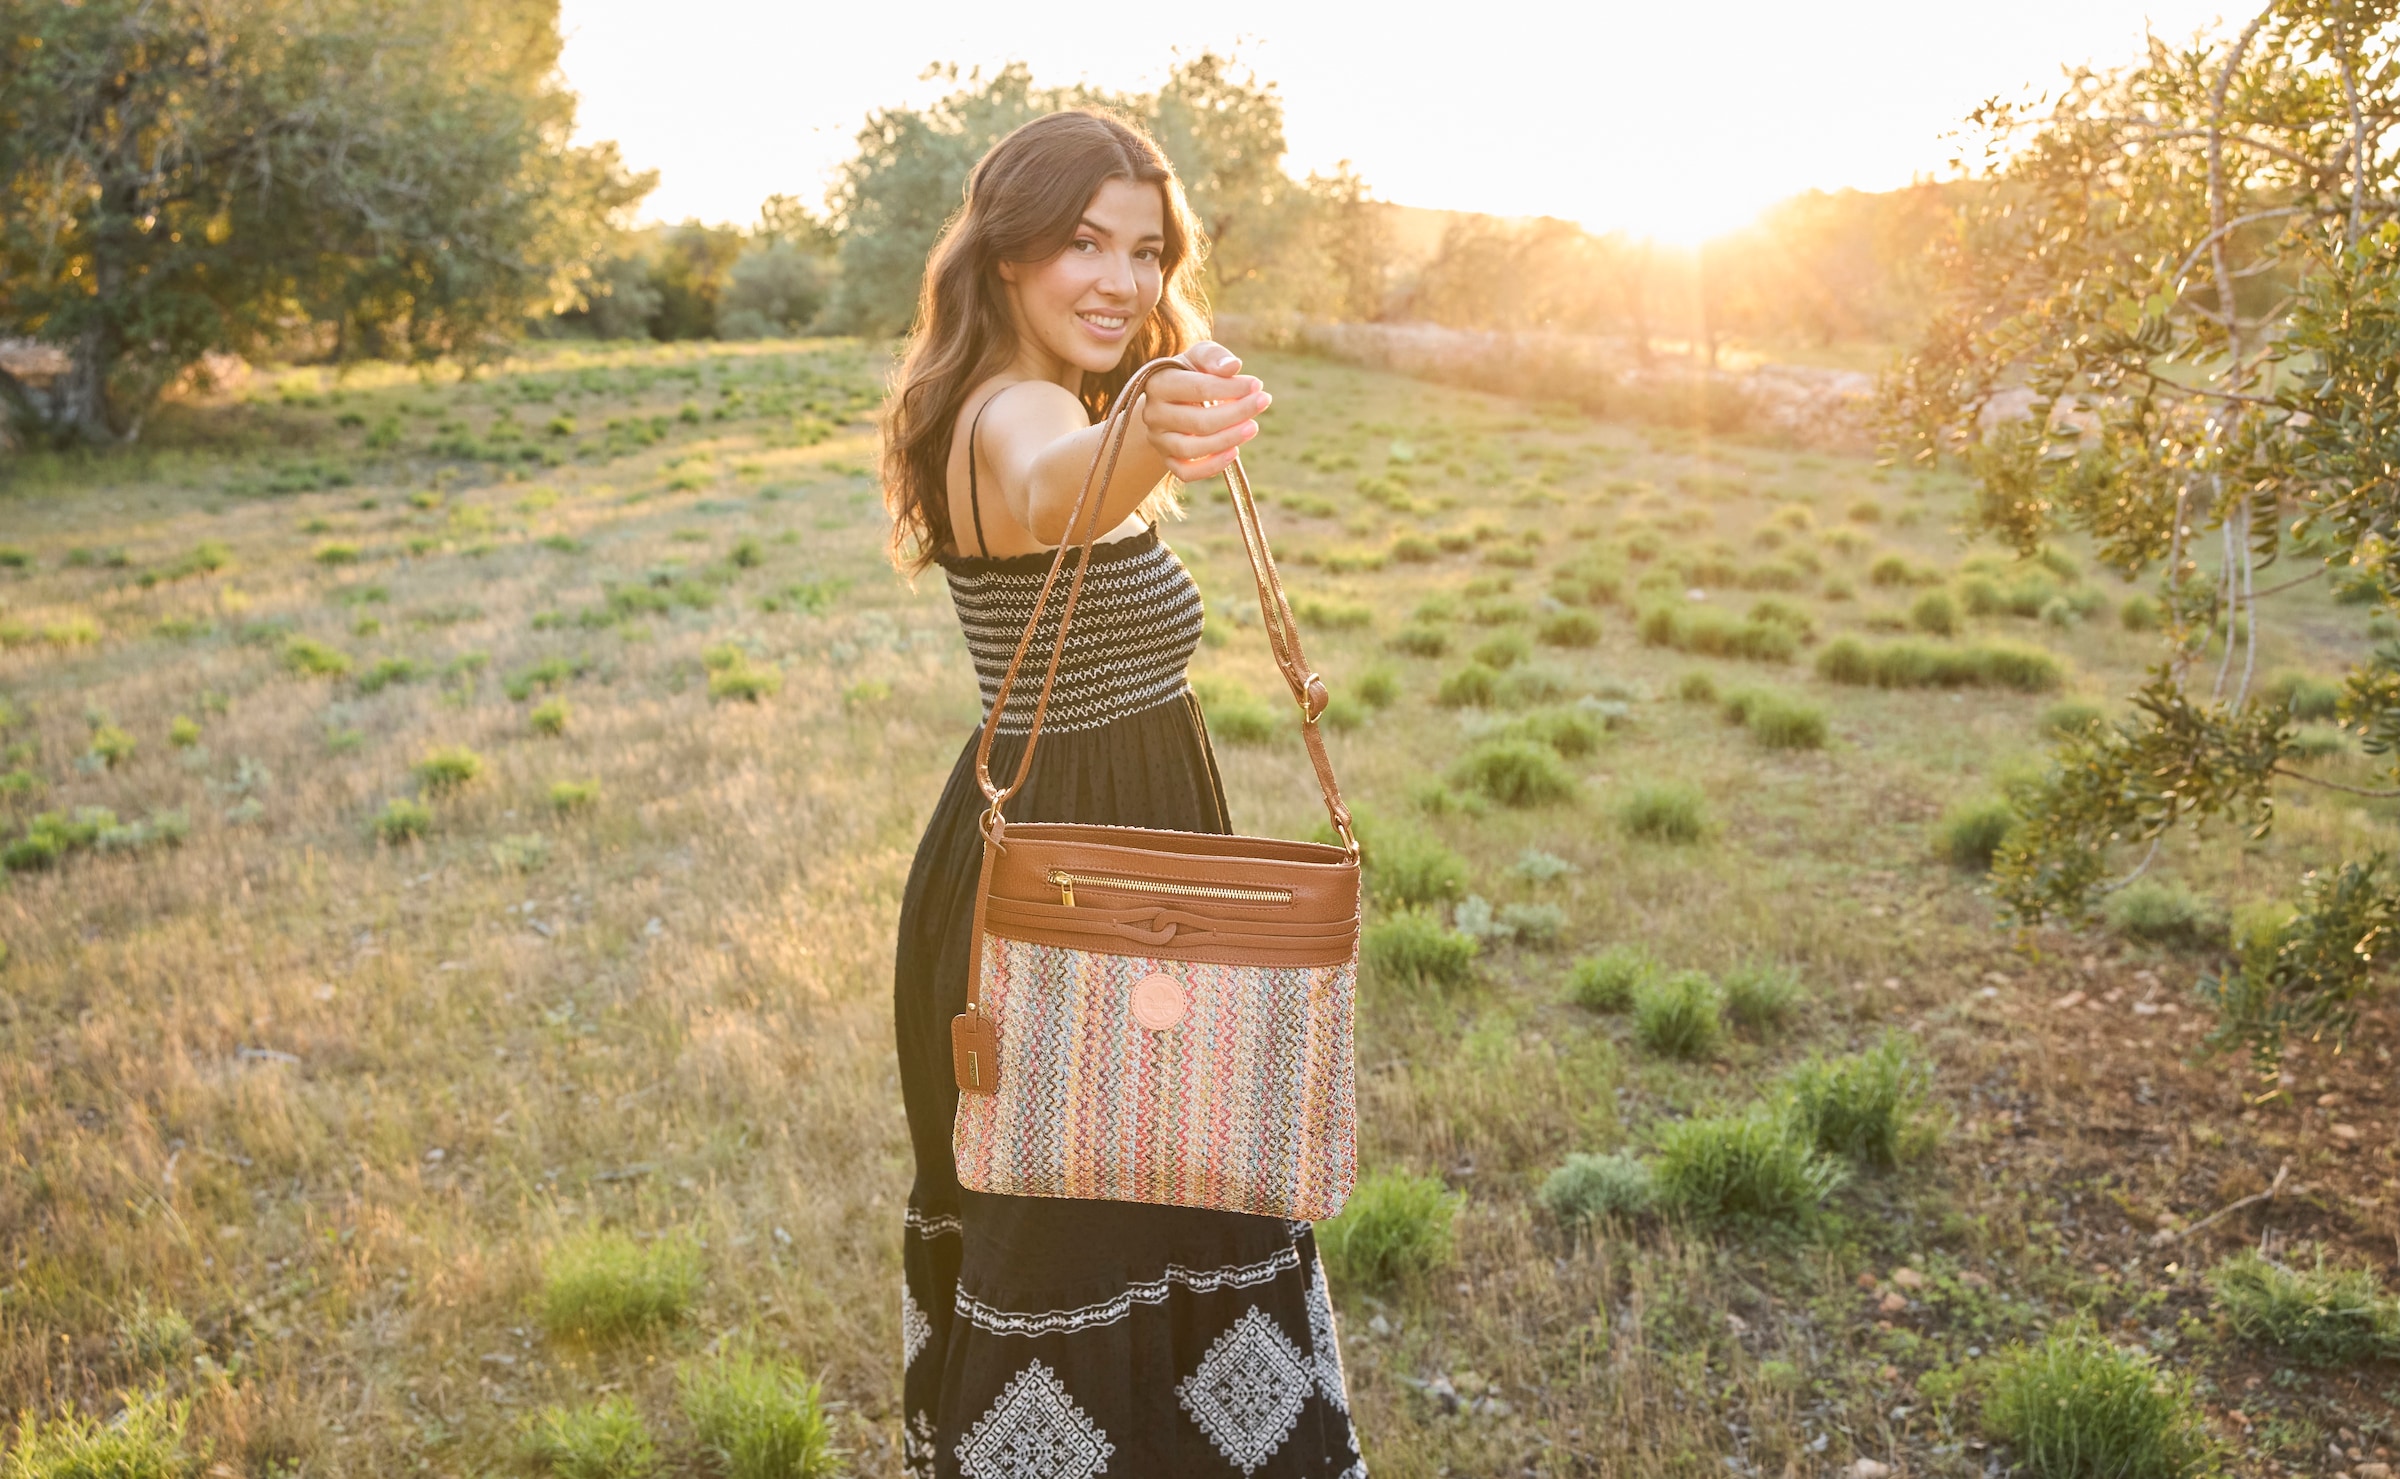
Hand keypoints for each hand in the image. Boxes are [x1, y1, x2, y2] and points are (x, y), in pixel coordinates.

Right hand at [1139, 340, 1268, 481]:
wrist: (1169, 401)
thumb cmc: (1190, 374)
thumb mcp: (1198, 357)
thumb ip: (1214, 357)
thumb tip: (1233, 366)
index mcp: (1158, 383)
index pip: (1198, 388)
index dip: (1231, 388)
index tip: (1257, 385)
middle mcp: (1153, 413)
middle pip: (1198, 421)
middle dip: (1236, 413)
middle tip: (1264, 401)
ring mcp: (1158, 440)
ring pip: (1192, 449)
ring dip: (1228, 439)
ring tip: (1253, 426)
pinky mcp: (1166, 460)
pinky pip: (1186, 472)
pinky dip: (1211, 466)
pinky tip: (1234, 453)